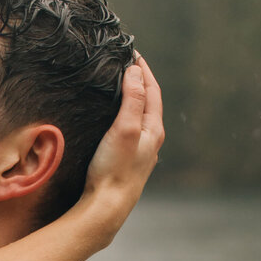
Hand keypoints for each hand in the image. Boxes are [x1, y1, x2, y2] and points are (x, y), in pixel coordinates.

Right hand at [82, 54, 164, 228]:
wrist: (106, 209)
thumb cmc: (115, 170)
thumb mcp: (125, 129)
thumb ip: (133, 100)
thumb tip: (135, 72)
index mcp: (154, 130)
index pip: (152, 90)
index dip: (143, 70)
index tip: (132, 52)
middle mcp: (151, 141)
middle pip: (149, 103)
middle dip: (140, 82)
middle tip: (126, 65)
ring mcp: (140, 154)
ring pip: (140, 119)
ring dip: (133, 101)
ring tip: (120, 88)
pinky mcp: (127, 164)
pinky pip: (130, 133)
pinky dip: (125, 118)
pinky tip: (114, 123)